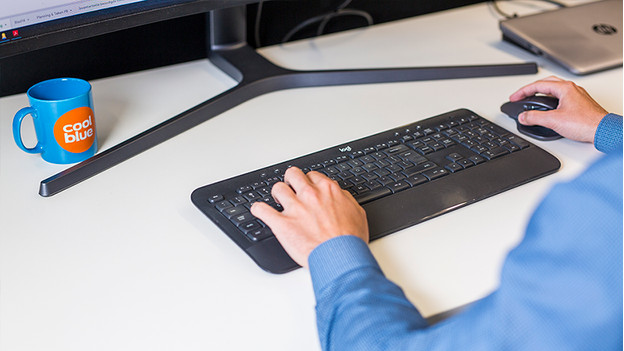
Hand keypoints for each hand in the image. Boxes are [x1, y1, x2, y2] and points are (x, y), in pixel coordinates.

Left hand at [250, 167, 368, 267]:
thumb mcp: (356, 212)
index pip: (312, 176)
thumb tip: (337, 195)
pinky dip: (258, 210)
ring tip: (278, 201)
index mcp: (327, 190)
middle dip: (290, 180)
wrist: (341, 257)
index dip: (309, 182)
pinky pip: (262, 210)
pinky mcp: (282, 223)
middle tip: (291, 190)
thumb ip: (344, 200)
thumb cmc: (350, 240)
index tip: (307, 188)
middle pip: (292, 174)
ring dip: (277, 194)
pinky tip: (259, 211)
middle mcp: (310, 195)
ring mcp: (295, 208)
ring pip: (277, 189)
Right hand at [509, 76, 607, 142]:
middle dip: (530, 90)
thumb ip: (534, 117)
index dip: (522, 92)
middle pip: (546, 84)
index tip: (514, 98)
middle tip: (520, 96)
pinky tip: (547, 108)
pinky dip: (550, 100)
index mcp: (565, 88)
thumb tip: (523, 116)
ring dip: (541, 93)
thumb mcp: (553, 120)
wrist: (602, 131)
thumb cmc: (586, 123)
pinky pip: (560, 97)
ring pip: (554, 90)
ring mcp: (576, 96)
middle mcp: (571, 89)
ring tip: (531, 100)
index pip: (538, 85)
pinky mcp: (579, 105)